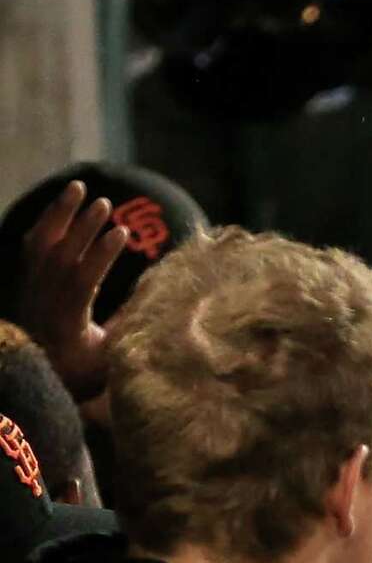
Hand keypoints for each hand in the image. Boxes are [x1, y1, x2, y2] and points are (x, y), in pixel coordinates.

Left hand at [18, 182, 127, 400]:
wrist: (44, 376)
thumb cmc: (84, 371)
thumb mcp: (110, 358)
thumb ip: (127, 330)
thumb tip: (154, 302)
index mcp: (67, 323)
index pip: (82, 281)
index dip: (101, 255)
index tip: (122, 232)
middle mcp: (44, 303)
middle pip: (61, 256)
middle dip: (82, 227)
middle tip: (104, 203)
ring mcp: (31, 290)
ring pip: (41, 244)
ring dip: (59, 213)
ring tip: (78, 186)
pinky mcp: (25, 282)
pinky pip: (31, 247)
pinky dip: (44, 223)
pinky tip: (61, 207)